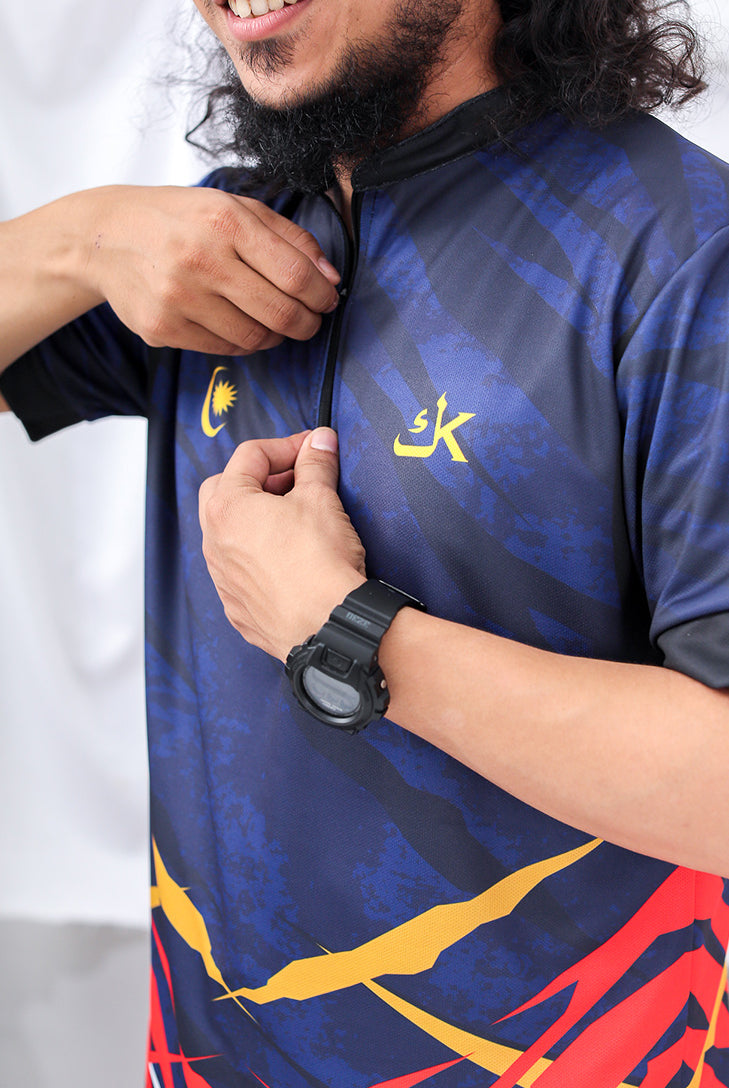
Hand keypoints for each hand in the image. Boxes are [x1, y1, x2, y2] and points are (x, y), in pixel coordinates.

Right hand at [82, 185, 339, 353]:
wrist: (104, 236)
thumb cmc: (180, 219)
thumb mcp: (235, 207)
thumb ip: (289, 238)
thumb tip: (331, 278)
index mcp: (225, 221)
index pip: (296, 275)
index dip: (322, 296)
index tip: (327, 300)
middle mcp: (201, 259)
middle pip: (281, 313)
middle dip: (307, 323)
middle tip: (310, 321)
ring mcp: (179, 298)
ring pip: (255, 338)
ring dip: (275, 336)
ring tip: (274, 322)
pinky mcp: (163, 328)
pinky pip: (224, 349)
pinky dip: (243, 342)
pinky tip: (240, 325)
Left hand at [198, 428, 366, 660]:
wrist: (328, 626)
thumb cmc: (319, 566)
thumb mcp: (322, 500)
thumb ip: (315, 465)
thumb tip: (319, 443)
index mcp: (227, 507)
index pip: (250, 456)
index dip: (286, 446)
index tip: (311, 449)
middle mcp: (214, 542)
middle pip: (224, 490)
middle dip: (259, 479)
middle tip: (295, 481)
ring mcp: (222, 578)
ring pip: (228, 534)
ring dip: (255, 519)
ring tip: (293, 519)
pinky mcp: (237, 607)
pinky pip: (239, 570)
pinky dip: (258, 557)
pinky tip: (288, 559)